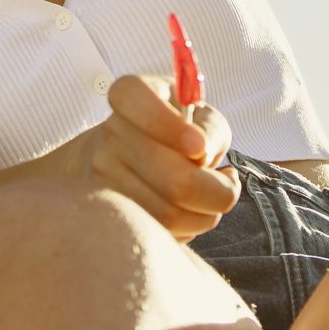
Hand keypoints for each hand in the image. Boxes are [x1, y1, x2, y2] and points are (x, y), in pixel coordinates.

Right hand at [57, 74, 239, 239]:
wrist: (127, 156)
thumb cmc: (175, 132)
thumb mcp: (200, 115)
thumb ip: (210, 128)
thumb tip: (201, 156)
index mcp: (129, 95)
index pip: (135, 99)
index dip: (168, 125)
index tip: (199, 147)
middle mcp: (108, 134)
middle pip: (172, 178)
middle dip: (216, 189)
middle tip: (228, 181)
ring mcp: (100, 176)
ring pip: (170, 214)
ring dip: (206, 213)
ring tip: (212, 197)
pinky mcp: (106, 215)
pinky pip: (160, 234)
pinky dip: (188, 228)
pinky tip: (192, 212)